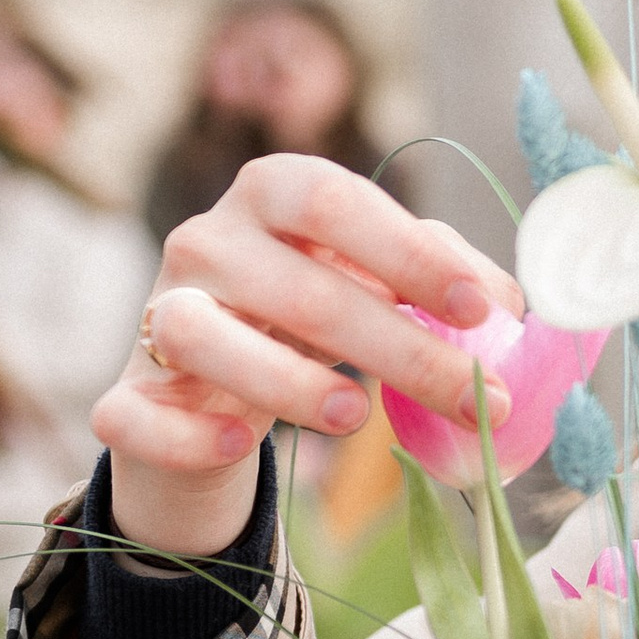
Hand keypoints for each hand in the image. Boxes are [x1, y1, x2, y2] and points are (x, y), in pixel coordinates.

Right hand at [92, 156, 522, 559]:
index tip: (482, 308)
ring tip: (359, 418)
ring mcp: (155, 318)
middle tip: (474, 396)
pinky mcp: (125, 398)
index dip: (408, 251)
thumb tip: (513, 306)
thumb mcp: (371, 282)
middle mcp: (205, 242)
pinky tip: (244, 443)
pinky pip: (136, 414)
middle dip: (398, 346)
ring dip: (288, 381)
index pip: (332, 201)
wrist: (208, 388)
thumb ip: (436, 276)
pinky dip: (190, 432)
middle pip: (298, 286)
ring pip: (203, 337)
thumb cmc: (306, 316)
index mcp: (269, 195)